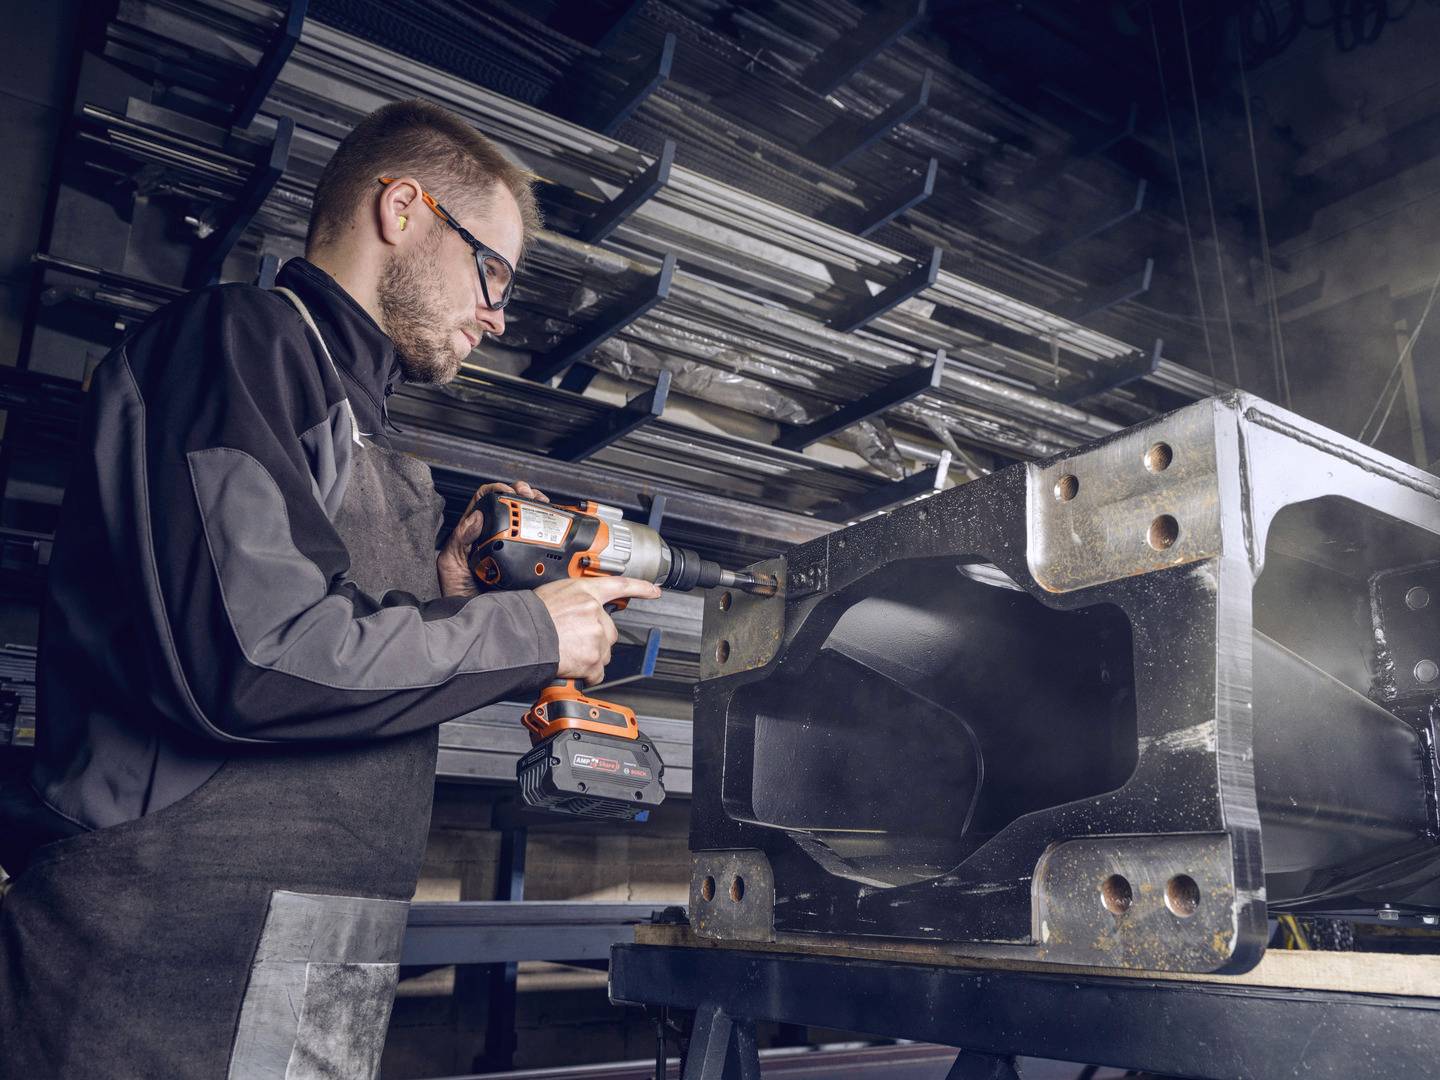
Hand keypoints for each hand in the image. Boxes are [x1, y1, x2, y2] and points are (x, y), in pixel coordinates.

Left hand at [437, 480, 549, 597]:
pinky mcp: (525, 561)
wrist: (477, 619)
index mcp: (473, 533)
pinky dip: (547, 528)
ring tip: (543, 504)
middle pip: (510, 504)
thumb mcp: (450, 564)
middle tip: (530, 496)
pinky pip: (538, 540)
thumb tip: (476, 517)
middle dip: (523, 493)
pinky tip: (552, 524)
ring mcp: (511, 548)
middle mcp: (493, 537)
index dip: (498, 490)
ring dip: (537, 505)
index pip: (485, 500)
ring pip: (526, 517)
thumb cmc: (458, 594)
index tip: (509, 491)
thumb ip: (459, 539)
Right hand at [534, 576, 661, 684]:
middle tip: (573, 641)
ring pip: (603, 652)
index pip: (619, 585)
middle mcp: (594, 611)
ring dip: (590, 656)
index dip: (640, 588)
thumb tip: (577, 610)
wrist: (520, 635)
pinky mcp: (593, 657)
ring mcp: (596, 635)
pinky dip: (586, 674)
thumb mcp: (553, 594)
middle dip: (596, 639)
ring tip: (567, 653)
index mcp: (585, 591)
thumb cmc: (529, 616)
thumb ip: (573, 601)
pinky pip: (597, 672)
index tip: (654, 592)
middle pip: (610, 631)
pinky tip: (571, 667)